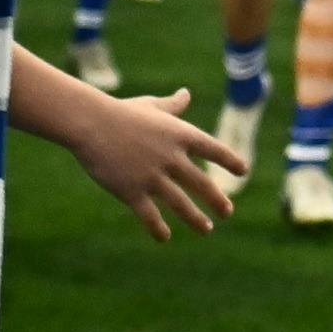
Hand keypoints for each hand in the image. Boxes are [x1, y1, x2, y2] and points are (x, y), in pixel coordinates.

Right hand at [56, 82, 246, 238]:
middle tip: (227, 212)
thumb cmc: (120, 112)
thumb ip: (173, 106)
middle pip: (202, 183)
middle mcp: (172, 157)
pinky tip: (165, 237)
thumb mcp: (151, 106)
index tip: (242, 171)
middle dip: (217, 201)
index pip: (214, 149)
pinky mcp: (132, 191)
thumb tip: (186, 94)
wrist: (90, 123)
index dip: (230, 161)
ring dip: (195, 219)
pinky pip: (150, 216)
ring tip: (206, 230)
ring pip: (181, 204)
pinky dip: (158, 228)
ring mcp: (152, 176)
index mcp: (181, 134)